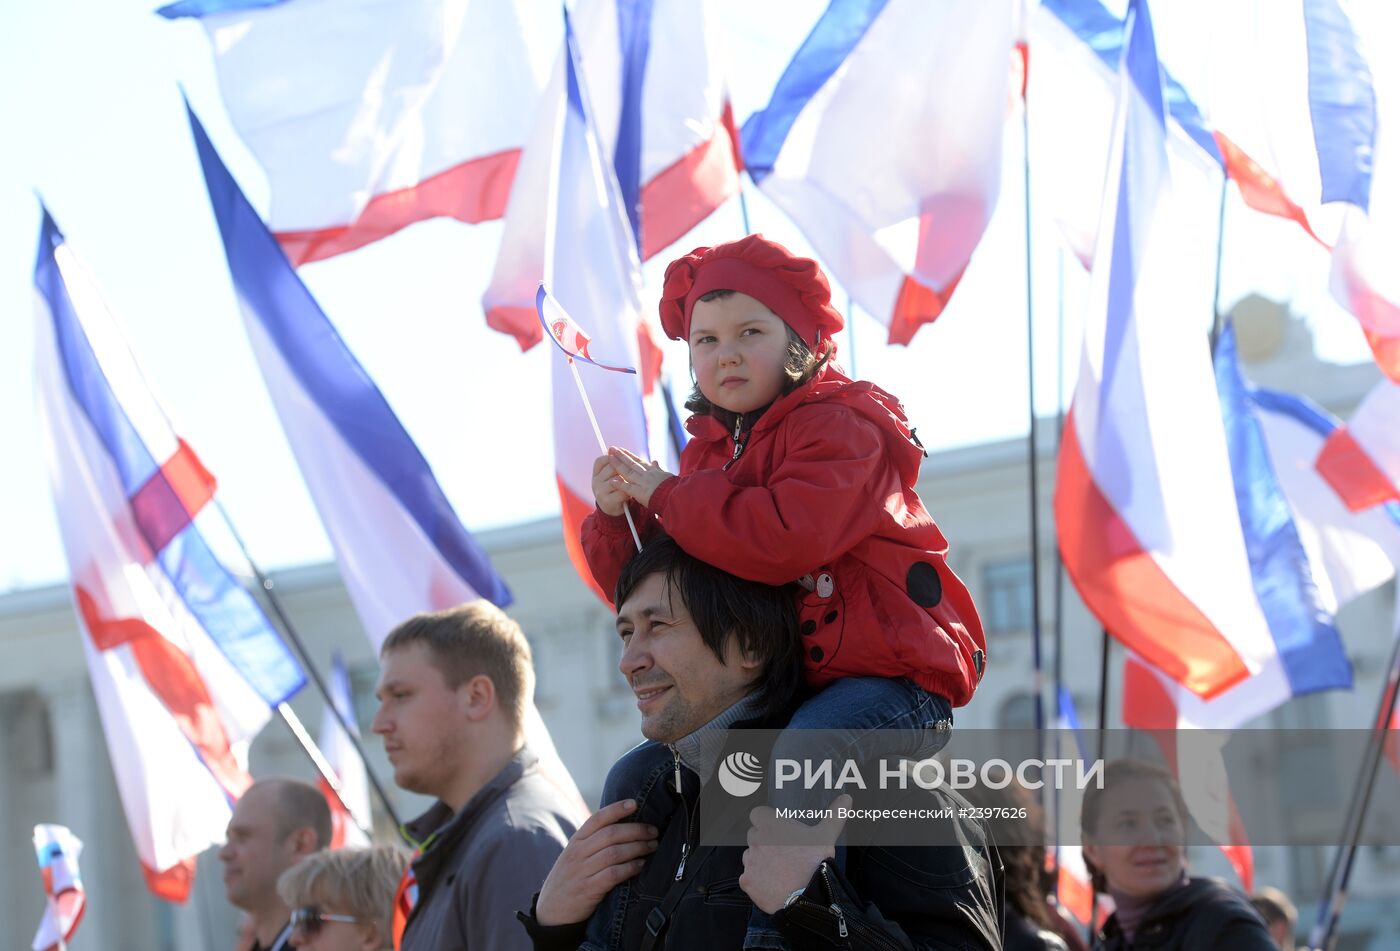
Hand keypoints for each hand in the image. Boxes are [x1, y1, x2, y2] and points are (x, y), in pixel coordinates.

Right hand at [535, 799, 658, 925]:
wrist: (551, 911)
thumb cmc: (570, 879)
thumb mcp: (575, 855)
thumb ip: (593, 842)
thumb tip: (624, 826)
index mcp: (576, 841)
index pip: (597, 819)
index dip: (616, 809)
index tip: (634, 803)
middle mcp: (577, 853)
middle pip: (611, 834)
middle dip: (636, 830)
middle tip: (654, 831)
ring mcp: (582, 871)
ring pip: (614, 853)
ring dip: (638, 848)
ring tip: (652, 846)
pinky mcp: (588, 890)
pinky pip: (613, 874)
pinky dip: (630, 868)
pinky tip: (641, 865)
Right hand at [591, 454, 629, 516]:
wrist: (612, 509)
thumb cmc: (614, 489)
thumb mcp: (611, 476)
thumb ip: (614, 465)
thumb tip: (619, 449)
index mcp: (596, 474)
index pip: (600, 461)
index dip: (610, 457)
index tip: (619, 458)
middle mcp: (595, 481)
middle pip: (611, 467)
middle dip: (622, 468)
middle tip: (629, 472)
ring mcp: (600, 491)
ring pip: (617, 479)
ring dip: (627, 480)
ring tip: (631, 482)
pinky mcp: (607, 501)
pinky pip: (621, 491)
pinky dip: (628, 492)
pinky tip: (631, 493)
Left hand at [607, 447, 674, 507]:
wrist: (678, 497)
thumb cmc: (674, 488)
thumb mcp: (667, 476)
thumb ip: (659, 469)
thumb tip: (655, 461)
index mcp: (653, 471)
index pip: (638, 461)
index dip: (629, 455)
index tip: (621, 450)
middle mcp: (647, 474)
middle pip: (631, 463)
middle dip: (620, 455)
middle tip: (611, 448)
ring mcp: (643, 483)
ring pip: (628, 472)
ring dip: (617, 464)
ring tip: (608, 458)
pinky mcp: (642, 493)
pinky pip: (629, 488)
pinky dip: (620, 484)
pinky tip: (612, 481)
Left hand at [739, 795, 850, 913]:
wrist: (806, 896)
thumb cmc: (814, 862)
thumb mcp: (826, 835)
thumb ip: (834, 814)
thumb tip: (846, 799)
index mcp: (770, 825)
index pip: (757, 814)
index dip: (766, 820)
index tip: (778, 829)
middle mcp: (756, 841)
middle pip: (754, 835)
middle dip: (764, 841)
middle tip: (783, 851)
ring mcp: (749, 862)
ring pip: (750, 856)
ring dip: (760, 860)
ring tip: (779, 869)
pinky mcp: (746, 881)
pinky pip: (748, 877)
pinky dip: (757, 880)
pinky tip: (773, 884)